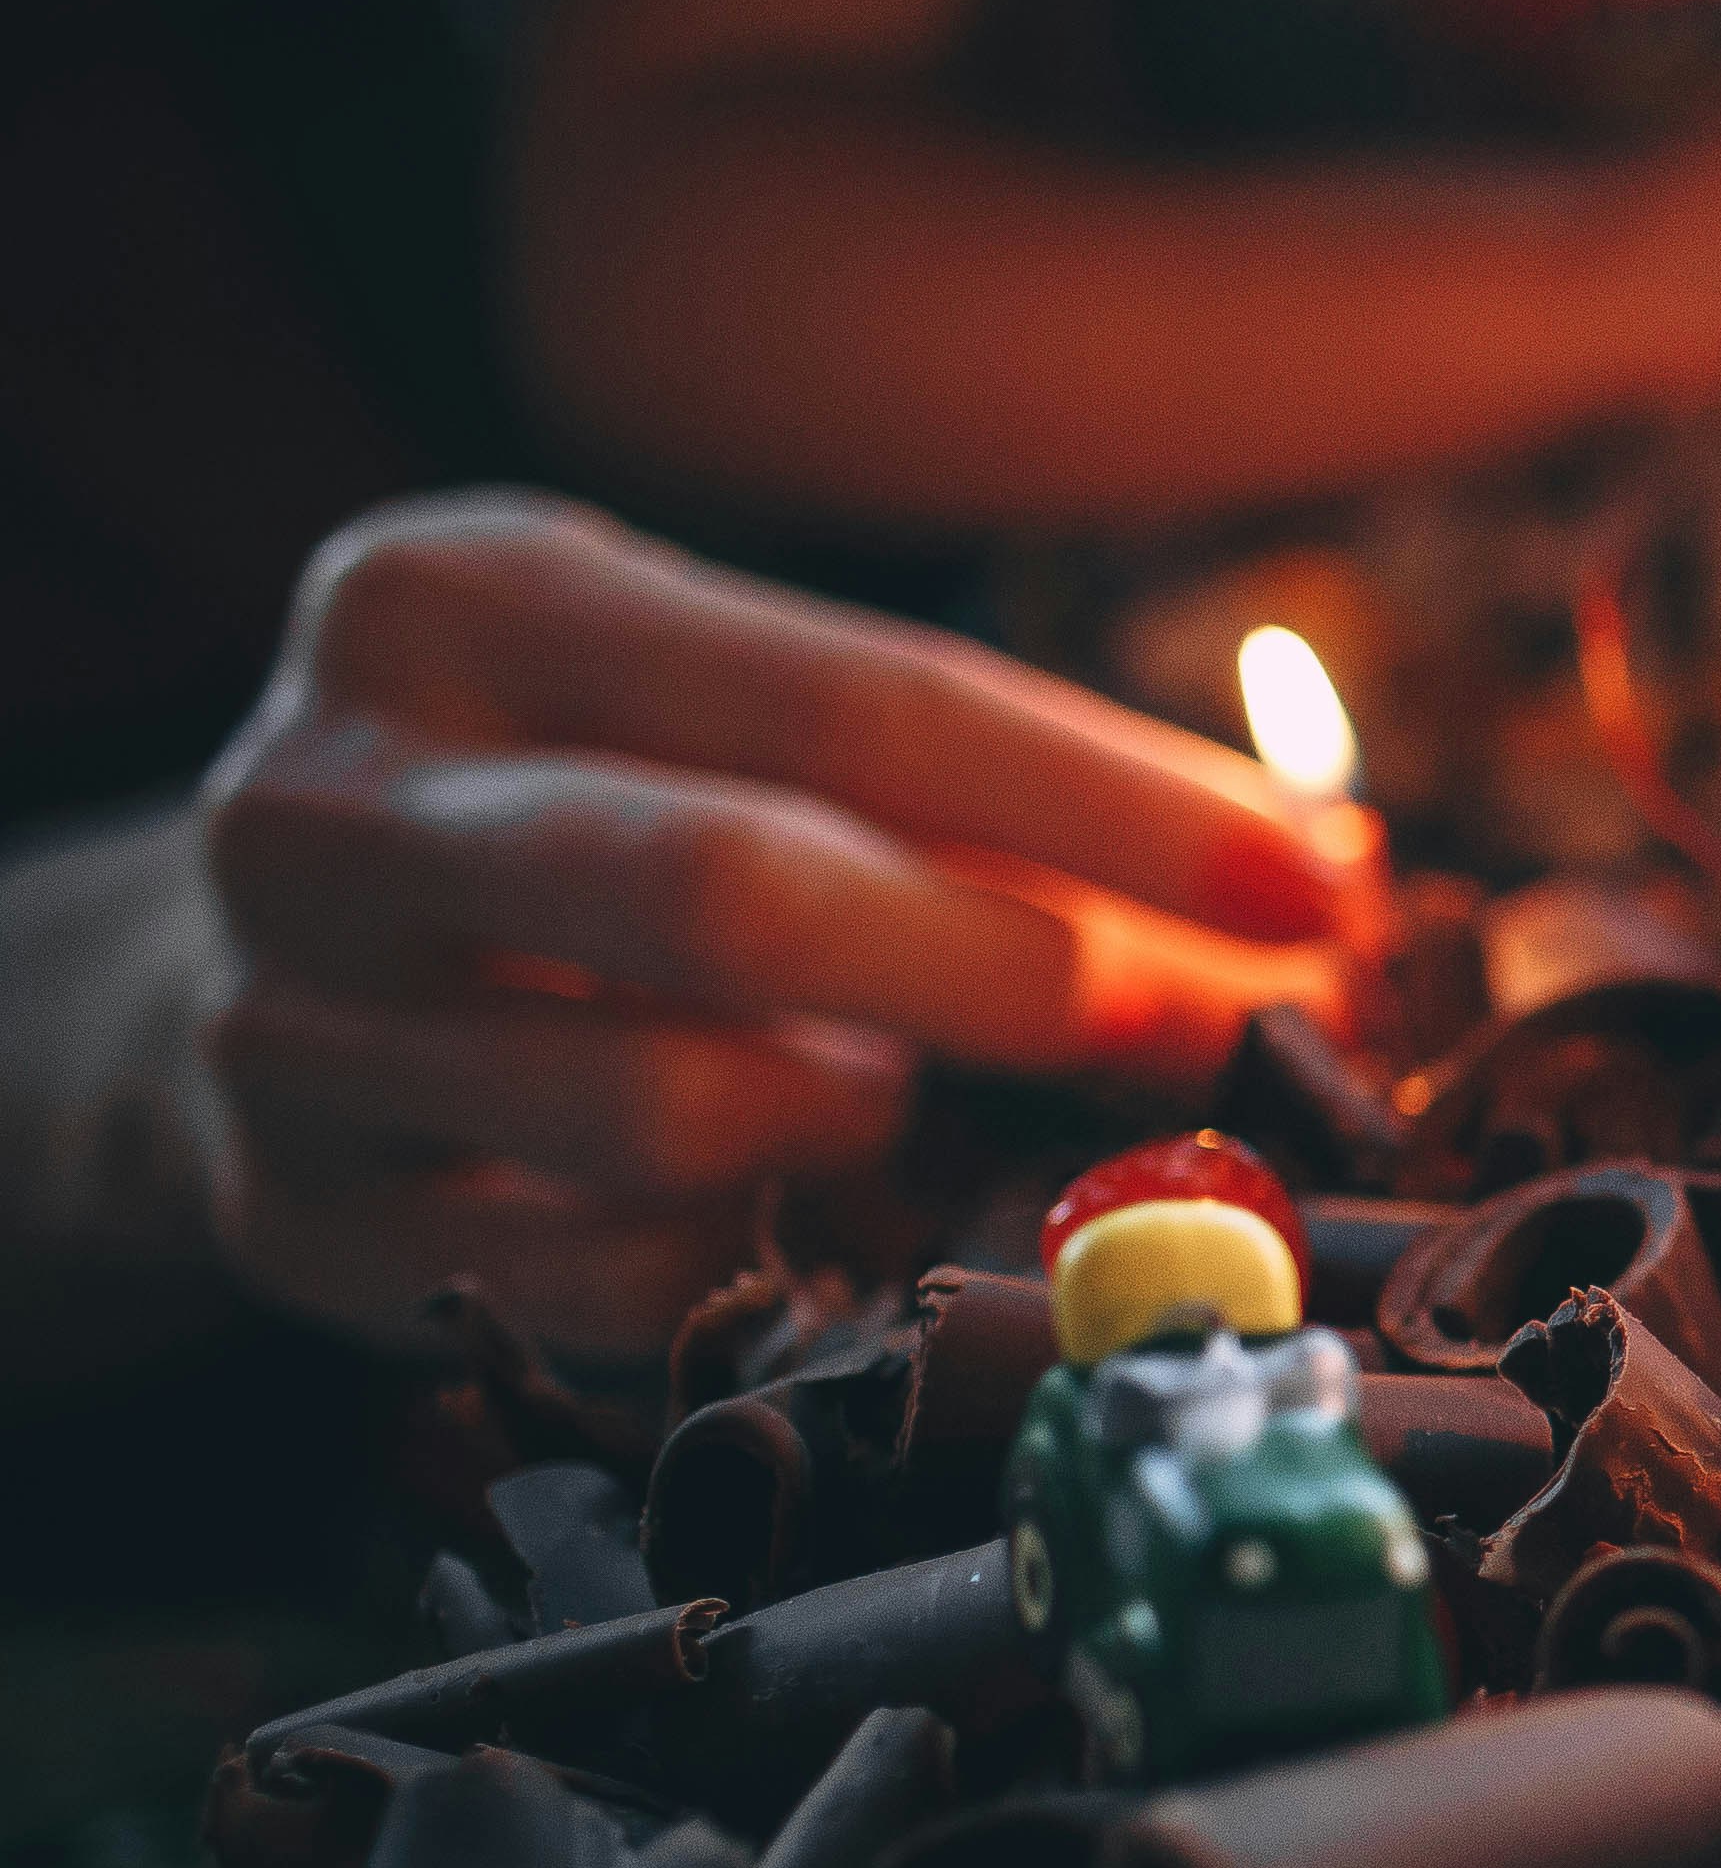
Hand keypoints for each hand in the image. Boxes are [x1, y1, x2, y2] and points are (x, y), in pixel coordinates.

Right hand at [185, 497, 1351, 1352]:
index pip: (859, 702)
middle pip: (736, 893)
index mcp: (459, 598)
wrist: (241, 964)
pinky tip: (770, 1191)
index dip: (1119, 806)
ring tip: (878, 1079)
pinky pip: (618, 1268)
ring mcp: (282, 1019)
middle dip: (1020, 973)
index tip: (1320, 888)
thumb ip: (1010, 796)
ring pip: (678, 1108)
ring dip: (859, 1114)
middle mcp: (333, 796)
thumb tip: (1332, 894)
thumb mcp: (741, 723)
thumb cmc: (589, 807)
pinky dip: (754, 1246)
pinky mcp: (293, 1215)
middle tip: (1208, 1028)